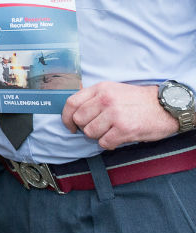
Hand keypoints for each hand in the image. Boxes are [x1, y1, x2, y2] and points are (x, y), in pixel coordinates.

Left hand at [62, 82, 177, 149]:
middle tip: (98, 129)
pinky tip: (118, 138)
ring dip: (99, 136)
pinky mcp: (124, 129)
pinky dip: (109, 144)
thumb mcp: (114, 90)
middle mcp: (105, 100)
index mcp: (101, 89)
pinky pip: (104, 143)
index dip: (66, 117)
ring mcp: (114, 114)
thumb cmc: (139, 100)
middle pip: (79, 120)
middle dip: (85, 128)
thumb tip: (74, 108)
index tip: (70, 126)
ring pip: (90, 133)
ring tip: (111, 132)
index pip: (71, 103)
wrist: (167, 106)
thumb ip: (94, 96)